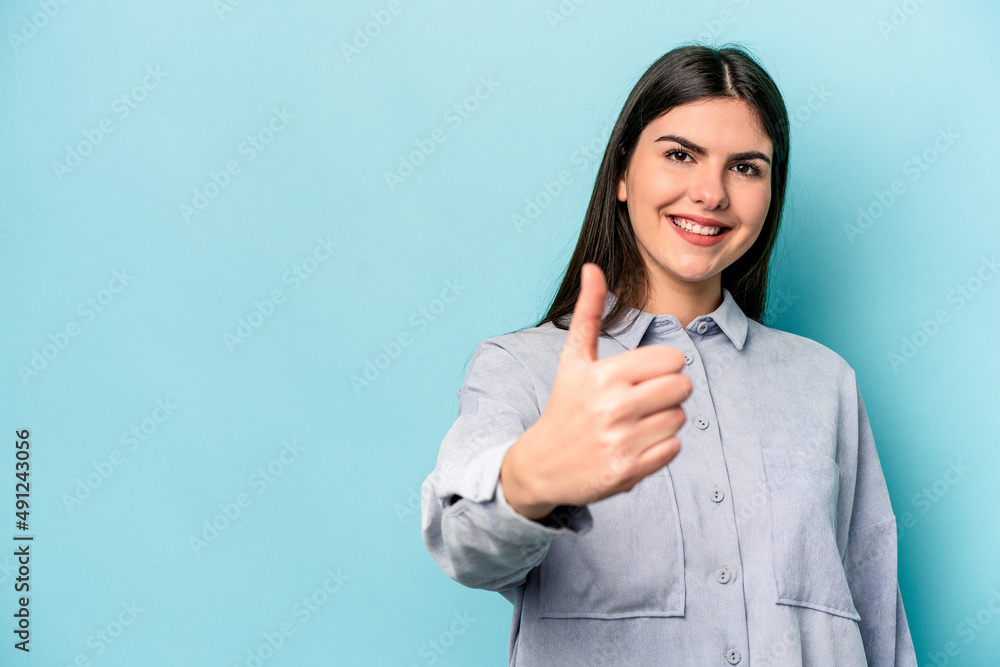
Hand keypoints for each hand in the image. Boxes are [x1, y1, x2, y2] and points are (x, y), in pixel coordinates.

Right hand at [500, 262, 690, 518]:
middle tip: (642, 399)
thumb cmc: (564, 405)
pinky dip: (660, 447)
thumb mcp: (573, 359)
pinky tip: (635, 444)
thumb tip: (592, 267)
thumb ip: (588, 313)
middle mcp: (613, 408)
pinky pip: (674, 449)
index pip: (673, 360)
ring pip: (679, 418)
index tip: (644, 375)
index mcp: (603, 375)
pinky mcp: (628, 471)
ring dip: (664, 420)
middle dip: (668, 392)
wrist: (541, 465)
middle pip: (682, 388)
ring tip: (635, 423)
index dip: (664, 366)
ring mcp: (621, 442)